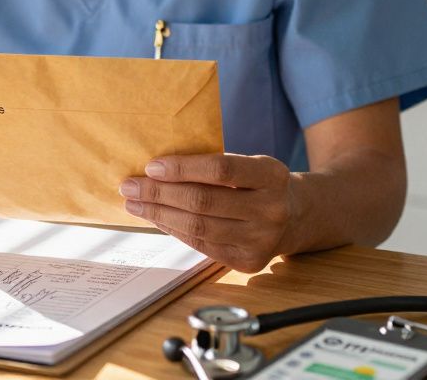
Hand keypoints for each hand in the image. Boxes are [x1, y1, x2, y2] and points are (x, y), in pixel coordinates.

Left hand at [120, 154, 295, 272]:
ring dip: (159, 215)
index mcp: (272, 175)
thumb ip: (215, 166)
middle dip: (159, 193)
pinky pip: (202, 245)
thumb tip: (157, 171)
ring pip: (198, 227)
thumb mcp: (250, 165)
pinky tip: (157, 219)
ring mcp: (261, 239)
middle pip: (203, 201)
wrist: (296, 217)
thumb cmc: (259, 184)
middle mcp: (271, 209)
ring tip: (135, 204)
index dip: (183, 168)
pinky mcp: (248, 261)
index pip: (221, 169)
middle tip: (130, 186)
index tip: (151, 166)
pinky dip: (175, 230)